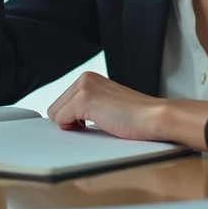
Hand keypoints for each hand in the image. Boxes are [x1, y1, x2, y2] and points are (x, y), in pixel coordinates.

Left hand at [47, 72, 166, 140]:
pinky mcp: (83, 100)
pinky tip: (96, 126)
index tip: (88, 123)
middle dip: (70, 121)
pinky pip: (61, 121)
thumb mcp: (106, 105)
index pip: (62, 102)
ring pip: (56, 114)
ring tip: (98, 124)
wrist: (152, 117)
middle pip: (55, 108)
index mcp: (90, 78)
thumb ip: (88, 106)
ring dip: (73, 125)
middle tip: (95, 125)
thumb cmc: (135, 116)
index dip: (72, 118)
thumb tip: (67, 120)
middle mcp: (85, 79)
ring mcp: (83, 88)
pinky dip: (75, 130)